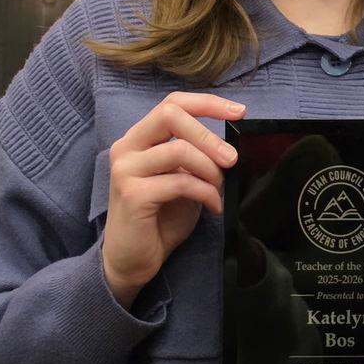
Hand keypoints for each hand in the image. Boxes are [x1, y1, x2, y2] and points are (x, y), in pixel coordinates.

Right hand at [102, 92, 244, 308]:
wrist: (132, 260)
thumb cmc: (160, 217)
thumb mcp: (182, 177)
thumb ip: (196, 156)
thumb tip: (231, 144)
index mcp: (140, 137)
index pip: (172, 103)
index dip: (207, 103)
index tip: (238, 111)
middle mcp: (127, 147)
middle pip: (170, 115)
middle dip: (208, 134)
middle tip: (231, 158)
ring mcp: (126, 170)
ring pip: (178, 150)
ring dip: (209, 169)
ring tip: (219, 188)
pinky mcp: (132, 195)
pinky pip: (180, 182)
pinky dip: (205, 192)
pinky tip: (213, 205)